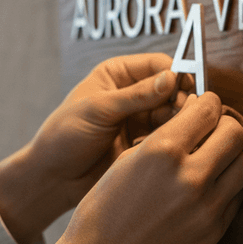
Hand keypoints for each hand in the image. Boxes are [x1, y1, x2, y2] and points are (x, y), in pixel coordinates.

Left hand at [0, 53, 191, 243]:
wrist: (54, 178)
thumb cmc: (64, 136)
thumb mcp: (99, 110)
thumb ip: (136, 96)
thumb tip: (172, 79)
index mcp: (118, 74)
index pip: (158, 65)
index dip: (176, 75)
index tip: (188, 90)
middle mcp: (132, 93)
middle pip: (172, 89)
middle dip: (180, 101)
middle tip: (184, 116)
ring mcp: (140, 119)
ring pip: (174, 114)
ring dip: (178, 122)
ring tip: (174, 133)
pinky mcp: (144, 143)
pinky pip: (168, 136)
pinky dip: (172, 139)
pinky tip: (169, 147)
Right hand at [29, 92, 242, 243]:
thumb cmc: (103, 212)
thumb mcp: (126, 161)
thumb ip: (164, 138)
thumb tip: (194, 118)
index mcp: (162, 151)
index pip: (209, 109)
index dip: (209, 104)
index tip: (205, 108)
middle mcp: (190, 176)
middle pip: (235, 134)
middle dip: (225, 127)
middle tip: (213, 132)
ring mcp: (206, 207)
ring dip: (232, 157)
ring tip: (214, 161)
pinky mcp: (213, 232)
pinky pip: (237, 197)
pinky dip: (227, 187)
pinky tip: (208, 189)